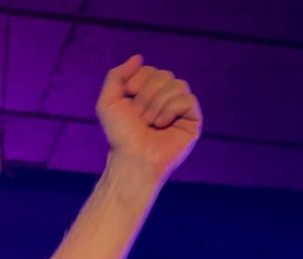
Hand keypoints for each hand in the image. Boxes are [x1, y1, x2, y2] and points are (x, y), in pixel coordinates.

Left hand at [97, 55, 201, 180]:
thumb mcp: (108, 102)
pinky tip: (163, 125)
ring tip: (150, 124)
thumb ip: (116, 75)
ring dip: (157, 104)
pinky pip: (187, 98)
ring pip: (177, 84)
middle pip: (164, 74)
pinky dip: (171, 110)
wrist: (132, 157)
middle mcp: (166, 98)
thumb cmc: (120, 135)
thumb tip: (138, 57)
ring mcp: (181, 108)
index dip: (137, 80)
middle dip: (146, 95)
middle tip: (139, 117)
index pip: (150, 69)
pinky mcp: (193, 119)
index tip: (129, 96)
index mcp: (148, 93)